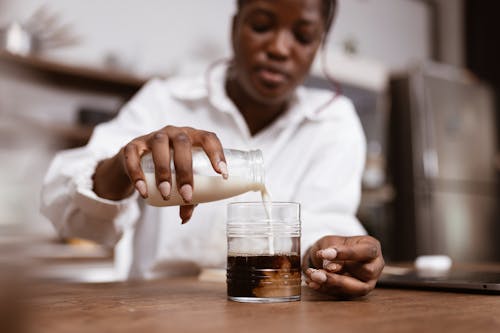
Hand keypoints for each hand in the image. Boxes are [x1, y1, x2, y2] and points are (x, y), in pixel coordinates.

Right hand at [93, 126, 226, 223]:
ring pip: (159, 146)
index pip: (208, 138)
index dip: (217, 154)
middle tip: (186, 194)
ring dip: (163, 171)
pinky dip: (137, 174)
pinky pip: (133, 156)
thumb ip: (187, 198)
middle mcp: (174, 132)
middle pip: (183, 143)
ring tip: (165, 193)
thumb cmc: (168, 167)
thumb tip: (185, 218)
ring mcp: (152, 136)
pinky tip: (143, 191)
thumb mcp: (180, 180)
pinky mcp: (132, 145)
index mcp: (192, 137)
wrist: (135, 160)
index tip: (222, 174)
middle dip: (185, 170)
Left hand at [303, 235, 383, 297]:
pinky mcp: (356, 292)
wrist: (331, 255)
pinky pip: (343, 294)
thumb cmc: (335, 245)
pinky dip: (325, 289)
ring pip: (356, 288)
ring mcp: (368, 282)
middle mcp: (375, 266)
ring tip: (313, 276)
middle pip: (366, 272)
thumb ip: (332, 251)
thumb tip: (331, 268)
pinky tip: (312, 283)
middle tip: (317, 273)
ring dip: (332, 283)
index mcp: (372, 248)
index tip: (325, 254)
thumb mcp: (331, 242)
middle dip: (340, 274)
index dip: (347, 253)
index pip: (366, 251)